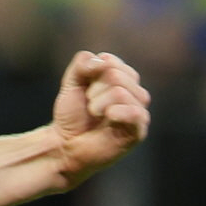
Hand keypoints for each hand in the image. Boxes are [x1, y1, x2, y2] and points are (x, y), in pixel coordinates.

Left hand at [51, 50, 150, 187]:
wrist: (67, 144)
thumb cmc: (72, 114)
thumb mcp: (71, 83)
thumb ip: (82, 64)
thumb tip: (102, 61)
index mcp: (120, 78)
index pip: (110, 61)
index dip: (91, 73)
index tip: (84, 87)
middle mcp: (133, 92)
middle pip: (116, 75)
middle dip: (94, 88)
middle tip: (89, 103)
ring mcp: (137, 111)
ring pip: (121, 92)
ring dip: (99, 102)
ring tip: (94, 113)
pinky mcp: (138, 130)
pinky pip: (136, 112)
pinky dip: (117, 112)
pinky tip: (108, 116)